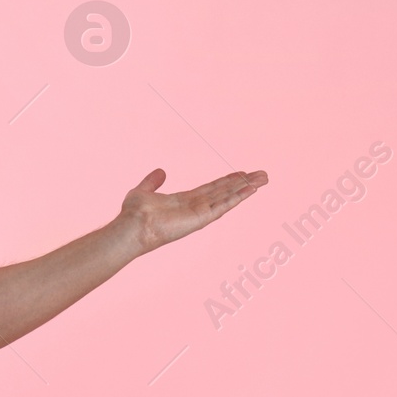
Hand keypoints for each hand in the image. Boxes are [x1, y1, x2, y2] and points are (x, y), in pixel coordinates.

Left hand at [118, 168, 267, 254]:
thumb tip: (161, 171)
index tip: (241, 173)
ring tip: (263, 179)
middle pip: (225, 191)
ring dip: (246, 188)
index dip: (227, 180)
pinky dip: (238, 196)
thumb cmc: (134, 213)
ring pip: (228, 197)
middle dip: (243, 182)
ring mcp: (200, 213)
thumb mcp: (143, 190)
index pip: (211, 188)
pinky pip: (224, 205)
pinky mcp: (202, 218)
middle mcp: (196, 207)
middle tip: (262, 174)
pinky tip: (251, 189)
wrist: (132, 226)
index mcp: (184, 200)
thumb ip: (152, 182)